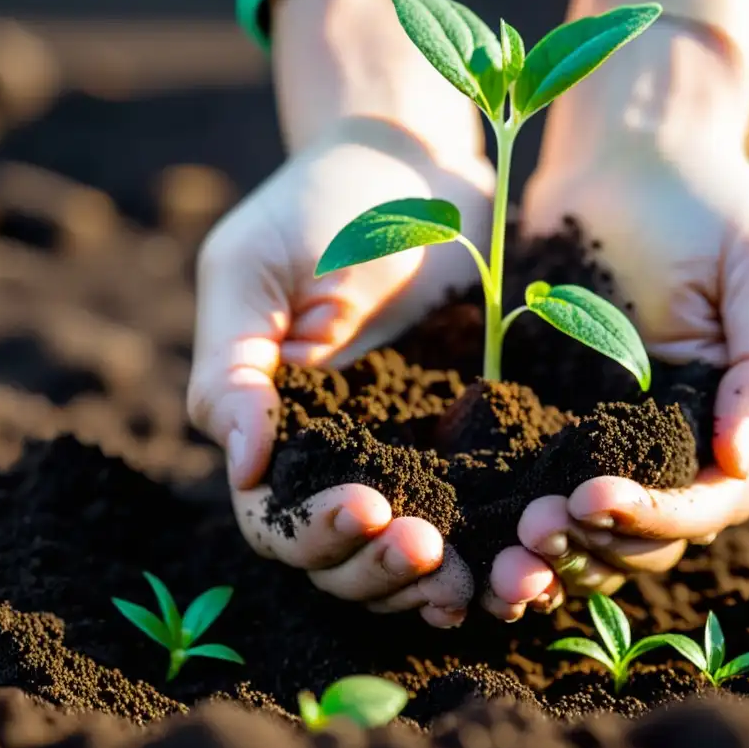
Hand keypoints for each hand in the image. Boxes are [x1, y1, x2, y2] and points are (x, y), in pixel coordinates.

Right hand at [188, 118, 494, 626]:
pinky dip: (488, 552)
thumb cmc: (319, 206)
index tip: (367, 509)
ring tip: (476, 581)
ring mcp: (404, 454)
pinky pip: (473, 515)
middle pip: (340, 557)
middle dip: (378, 567)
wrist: (414, 166)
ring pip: (403, 554)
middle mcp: (337, 457)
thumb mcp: (252, 268)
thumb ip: (232, 365)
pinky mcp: (469, 442)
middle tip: (428, 549)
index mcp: (275, 429)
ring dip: (430, 581)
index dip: (312, 532)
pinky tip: (516, 567)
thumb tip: (243, 465)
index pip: (275, 517)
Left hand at [481, 135, 748, 621]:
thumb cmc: (708, 201)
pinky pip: (530, 476)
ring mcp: (600, 429)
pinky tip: (482, 518)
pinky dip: (512, 509)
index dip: (661, 517)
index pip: (711, 500)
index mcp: (725, 417)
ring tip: (511, 536)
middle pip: (647, 532)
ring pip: (587, 523)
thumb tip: (739, 456)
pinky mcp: (543, 408)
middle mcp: (665, 438)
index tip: (598, 497)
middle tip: (539, 528)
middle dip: (598, 542)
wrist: (627, 151)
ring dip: (555, 543)